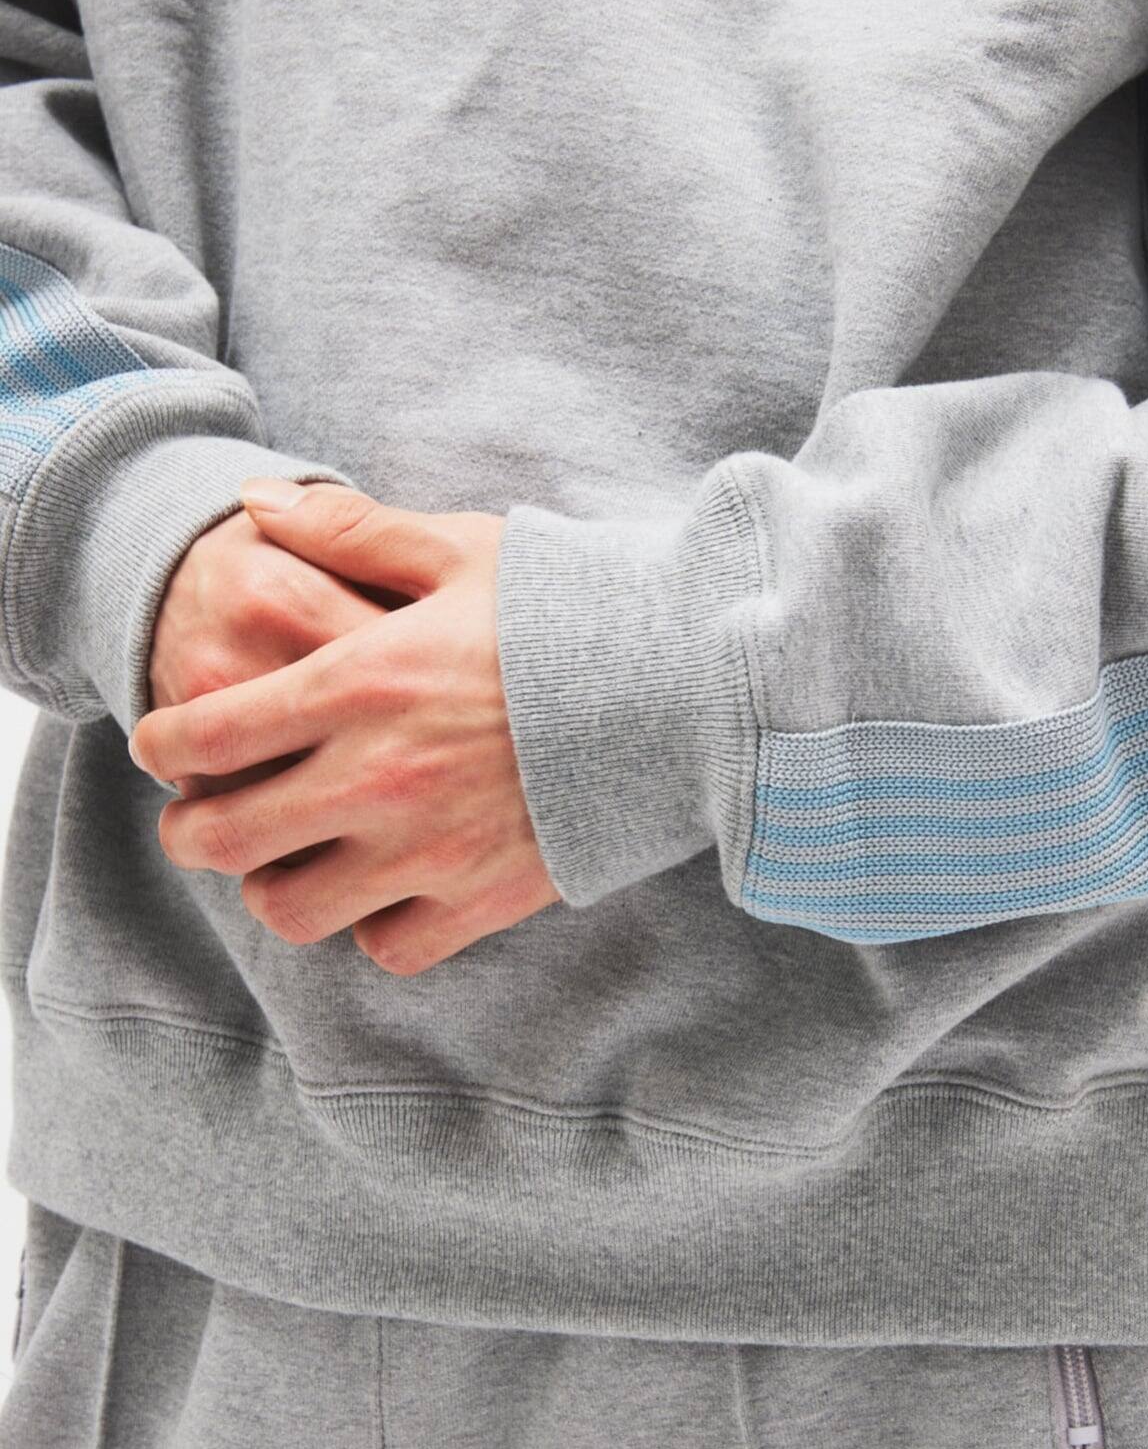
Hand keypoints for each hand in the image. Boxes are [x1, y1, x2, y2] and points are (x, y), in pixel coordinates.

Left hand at [129, 480, 561, 974]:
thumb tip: (250, 502)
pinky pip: (388, 946)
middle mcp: (377, 776)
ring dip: (274, 885)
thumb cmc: (570, 610)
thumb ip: (348, 529)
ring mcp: (429, 848)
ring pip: (291, 909)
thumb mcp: (460, 550)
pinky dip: (373, 924)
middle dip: (191, 831)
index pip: (203, 734)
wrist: (685, 685)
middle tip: (202, 818)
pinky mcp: (483, 899)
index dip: (160, 744)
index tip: (166, 744)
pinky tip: (386, 887)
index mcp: (358, 682)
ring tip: (293, 858)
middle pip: (223, 840)